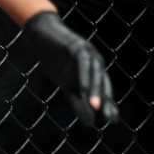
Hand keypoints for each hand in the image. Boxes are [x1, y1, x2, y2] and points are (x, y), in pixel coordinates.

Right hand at [20, 11, 118, 125]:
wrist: (41, 32)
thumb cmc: (53, 58)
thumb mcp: (64, 82)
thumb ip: (77, 99)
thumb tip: (88, 121)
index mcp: (93, 71)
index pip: (104, 89)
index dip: (109, 104)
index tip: (113, 120)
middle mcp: (95, 62)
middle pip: (103, 83)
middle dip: (106, 101)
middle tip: (109, 119)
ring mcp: (87, 53)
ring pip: (95, 74)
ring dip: (96, 91)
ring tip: (96, 108)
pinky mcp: (77, 46)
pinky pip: (82, 63)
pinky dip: (83, 77)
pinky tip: (84, 89)